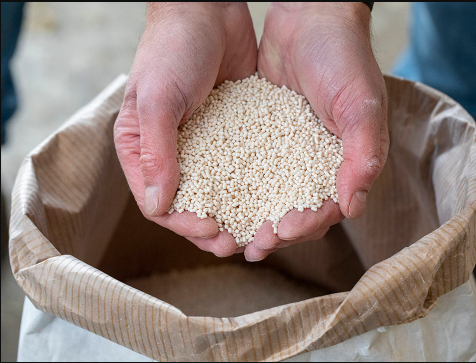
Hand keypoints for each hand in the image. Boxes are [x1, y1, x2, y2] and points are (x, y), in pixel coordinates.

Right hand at [114, 3, 256, 256]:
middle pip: (189, 205)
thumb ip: (156, 152)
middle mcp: (172, 153)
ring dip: (235, 214)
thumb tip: (159, 206)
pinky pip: (241, 168)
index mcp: (142, 149)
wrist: (207, 12)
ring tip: (255, 232)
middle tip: (236, 244)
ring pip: (218, 192)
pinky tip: (272, 199)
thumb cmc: (171, 50)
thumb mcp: (157, 99)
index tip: (211, 233)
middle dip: (211, 229)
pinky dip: (253, 187)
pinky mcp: (233, 134)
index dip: (183, 224)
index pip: (159, 203)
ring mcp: (204, 145)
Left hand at [244, 2, 388, 260]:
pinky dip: (236, 185)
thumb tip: (354, 206)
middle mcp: (315, 163)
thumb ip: (363, 155)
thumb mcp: (361, 104)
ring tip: (228, 233)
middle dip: (275, 231)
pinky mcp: (262, 136)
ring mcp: (287, 152)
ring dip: (251, 216)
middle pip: (295, 210)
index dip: (306, 225)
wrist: (310, 17)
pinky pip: (249, 167)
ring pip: (269, 195)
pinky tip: (216, 197)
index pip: (327, 208)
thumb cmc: (344, 58)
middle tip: (251, 245)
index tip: (281, 232)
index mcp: (345, 163)